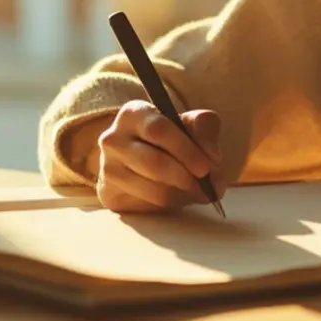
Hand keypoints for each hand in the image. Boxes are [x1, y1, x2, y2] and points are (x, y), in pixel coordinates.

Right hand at [96, 100, 223, 213]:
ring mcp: (108, 168)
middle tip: (204, 184)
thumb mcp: (191, 124)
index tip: (205, 167)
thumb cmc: (171, 137)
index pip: (159, 130)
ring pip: (153, 189)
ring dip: (182, 195)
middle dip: (186, 177)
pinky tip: (177, 196)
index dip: (186, 150)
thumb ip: (206, 130)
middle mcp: (113, 139)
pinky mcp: (110, 194)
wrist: (142, 158)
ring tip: (195, 190)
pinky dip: (171, 206)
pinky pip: (147, 206)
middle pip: (154, 163)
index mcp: (134, 113)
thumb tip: (212, 156)